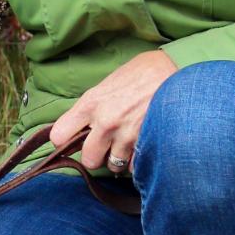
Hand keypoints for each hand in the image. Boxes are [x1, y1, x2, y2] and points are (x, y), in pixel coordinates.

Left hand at [48, 50, 177, 170]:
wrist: (175, 69)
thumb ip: (93, 106)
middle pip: (88, 160)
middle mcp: (105, 122)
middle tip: (104, 147)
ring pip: (113, 166)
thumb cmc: (142, 71)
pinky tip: (141, 146)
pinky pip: (135, 166)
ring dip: (119, 159)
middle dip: (96, 156)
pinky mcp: (146, 143)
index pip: (59, 135)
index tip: (72, 139)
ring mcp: (126, 135)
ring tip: (126, 146)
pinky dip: (137, 160)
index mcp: (90, 104)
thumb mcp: (109, 83)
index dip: (64, 140)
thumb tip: (83, 125)